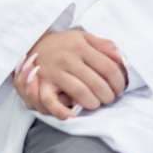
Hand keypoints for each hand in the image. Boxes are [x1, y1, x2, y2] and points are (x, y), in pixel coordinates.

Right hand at [12, 28, 126, 119]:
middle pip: (97, 83)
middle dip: (108, 95)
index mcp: (80, 46)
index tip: (120, 88)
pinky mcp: (42, 84)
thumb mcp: (83, 37)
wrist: (31, 42)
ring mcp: (54, 72)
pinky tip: (73, 115)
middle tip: (110, 98)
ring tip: (96, 103)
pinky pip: (52, 102)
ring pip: (80, 92)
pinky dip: (63, 111)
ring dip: (93, 103)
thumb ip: (103, 45)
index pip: (108, 67)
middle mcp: (68, 58)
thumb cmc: (62, 43)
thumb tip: (121, 58)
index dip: (119, 82)